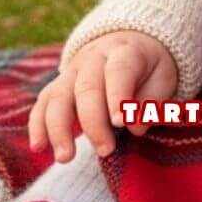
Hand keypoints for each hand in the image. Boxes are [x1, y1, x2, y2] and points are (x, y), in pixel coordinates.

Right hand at [28, 30, 178, 162]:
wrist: (128, 43)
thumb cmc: (149, 68)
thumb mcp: (163, 77)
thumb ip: (151, 101)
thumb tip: (134, 127)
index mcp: (124, 51)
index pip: (119, 71)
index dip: (118, 96)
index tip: (121, 123)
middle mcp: (93, 58)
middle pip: (87, 88)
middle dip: (93, 123)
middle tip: (106, 150)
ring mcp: (71, 71)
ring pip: (58, 96)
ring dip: (59, 129)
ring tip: (65, 157)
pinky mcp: (57, 85)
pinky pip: (43, 103)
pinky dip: (38, 125)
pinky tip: (38, 148)